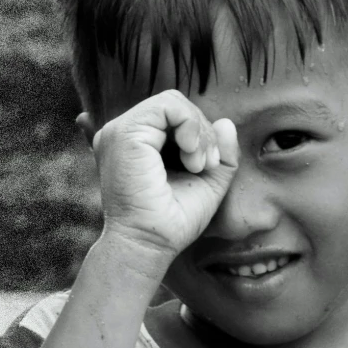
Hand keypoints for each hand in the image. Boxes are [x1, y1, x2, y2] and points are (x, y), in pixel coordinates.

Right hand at [91, 91, 238, 265]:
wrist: (150, 244)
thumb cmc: (173, 221)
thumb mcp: (208, 182)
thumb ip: (221, 153)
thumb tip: (227, 123)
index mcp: (136, 144)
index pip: (173, 116)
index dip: (200, 133)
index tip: (207, 165)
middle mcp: (122, 134)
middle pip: (174, 106)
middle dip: (201, 131)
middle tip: (205, 164)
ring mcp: (120, 131)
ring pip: (172, 102)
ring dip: (198, 130)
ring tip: (198, 163)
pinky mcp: (125, 134)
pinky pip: (167, 106)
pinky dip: (190, 125)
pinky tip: (191, 154)